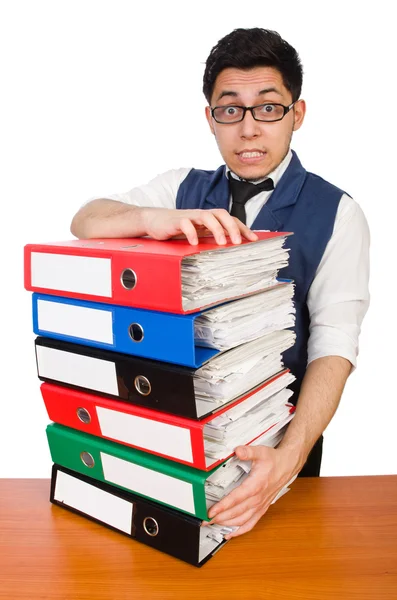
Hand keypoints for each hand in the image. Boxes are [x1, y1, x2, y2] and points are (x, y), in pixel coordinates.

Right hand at [141, 207, 257, 244]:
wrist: (153, 221)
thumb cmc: (177, 228)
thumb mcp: (197, 234)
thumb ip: (210, 238)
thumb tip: (228, 249)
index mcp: (208, 219)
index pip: (230, 219)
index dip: (242, 228)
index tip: (253, 239)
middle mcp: (201, 215)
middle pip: (221, 214)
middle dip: (232, 227)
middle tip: (238, 242)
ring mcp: (189, 216)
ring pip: (207, 216)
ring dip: (216, 229)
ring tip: (221, 242)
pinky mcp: (175, 220)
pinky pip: (185, 223)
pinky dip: (191, 232)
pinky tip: (194, 243)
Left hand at [207, 445, 296, 538]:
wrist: (287, 466)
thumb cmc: (274, 460)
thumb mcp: (261, 452)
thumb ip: (248, 451)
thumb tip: (238, 451)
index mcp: (256, 485)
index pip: (236, 498)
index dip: (223, 506)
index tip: (211, 512)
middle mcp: (258, 498)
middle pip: (236, 512)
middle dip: (219, 518)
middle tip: (205, 520)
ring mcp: (260, 505)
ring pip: (242, 520)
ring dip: (227, 524)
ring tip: (213, 525)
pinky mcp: (261, 509)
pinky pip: (250, 524)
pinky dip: (239, 531)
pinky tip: (230, 533)